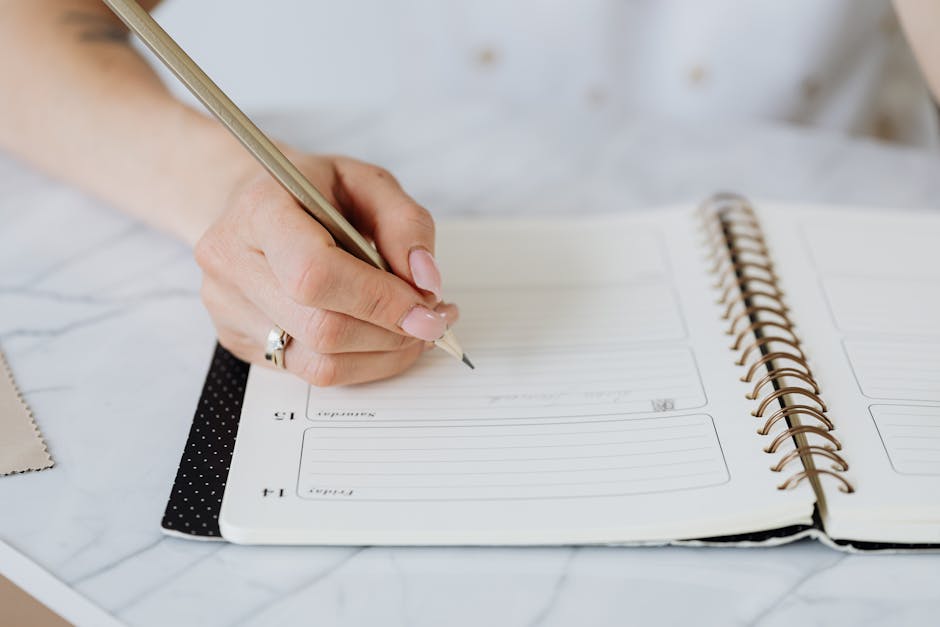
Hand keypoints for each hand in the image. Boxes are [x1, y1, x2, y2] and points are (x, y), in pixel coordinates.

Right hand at [194, 153, 457, 385]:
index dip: (380, 300)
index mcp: (260, 210)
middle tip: (434, 318)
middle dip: (392, 332)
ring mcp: (228, 308)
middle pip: (322, 328)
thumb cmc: (313, 192)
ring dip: (384, 354)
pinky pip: (311, 373)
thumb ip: (405, 224)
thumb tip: (426, 283)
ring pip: (319, 363)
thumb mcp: (368, 183)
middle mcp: (231, 261)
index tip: (427, 306)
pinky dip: (362, 363)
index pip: (316, 274)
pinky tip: (383, 337)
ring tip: (415, 327)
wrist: (252, 207)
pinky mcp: (238, 341)